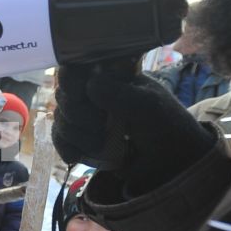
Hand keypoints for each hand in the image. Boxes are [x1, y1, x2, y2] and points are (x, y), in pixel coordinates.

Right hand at [54, 60, 216, 192]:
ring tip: (101, 145)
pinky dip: (67, 148)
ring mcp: (86, 116)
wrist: (171, 164)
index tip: (79, 94)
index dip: (71, 79)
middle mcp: (95, 92)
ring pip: (60, 119)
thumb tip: (89, 86)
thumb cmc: (166, 126)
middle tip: (100, 125)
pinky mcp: (81, 140)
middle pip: (64, 94)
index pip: (78, 66)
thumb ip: (121, 95)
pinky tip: (80, 157)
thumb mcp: (150, 106)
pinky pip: (59, 139)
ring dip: (77, 135)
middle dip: (78, 114)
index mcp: (111, 75)